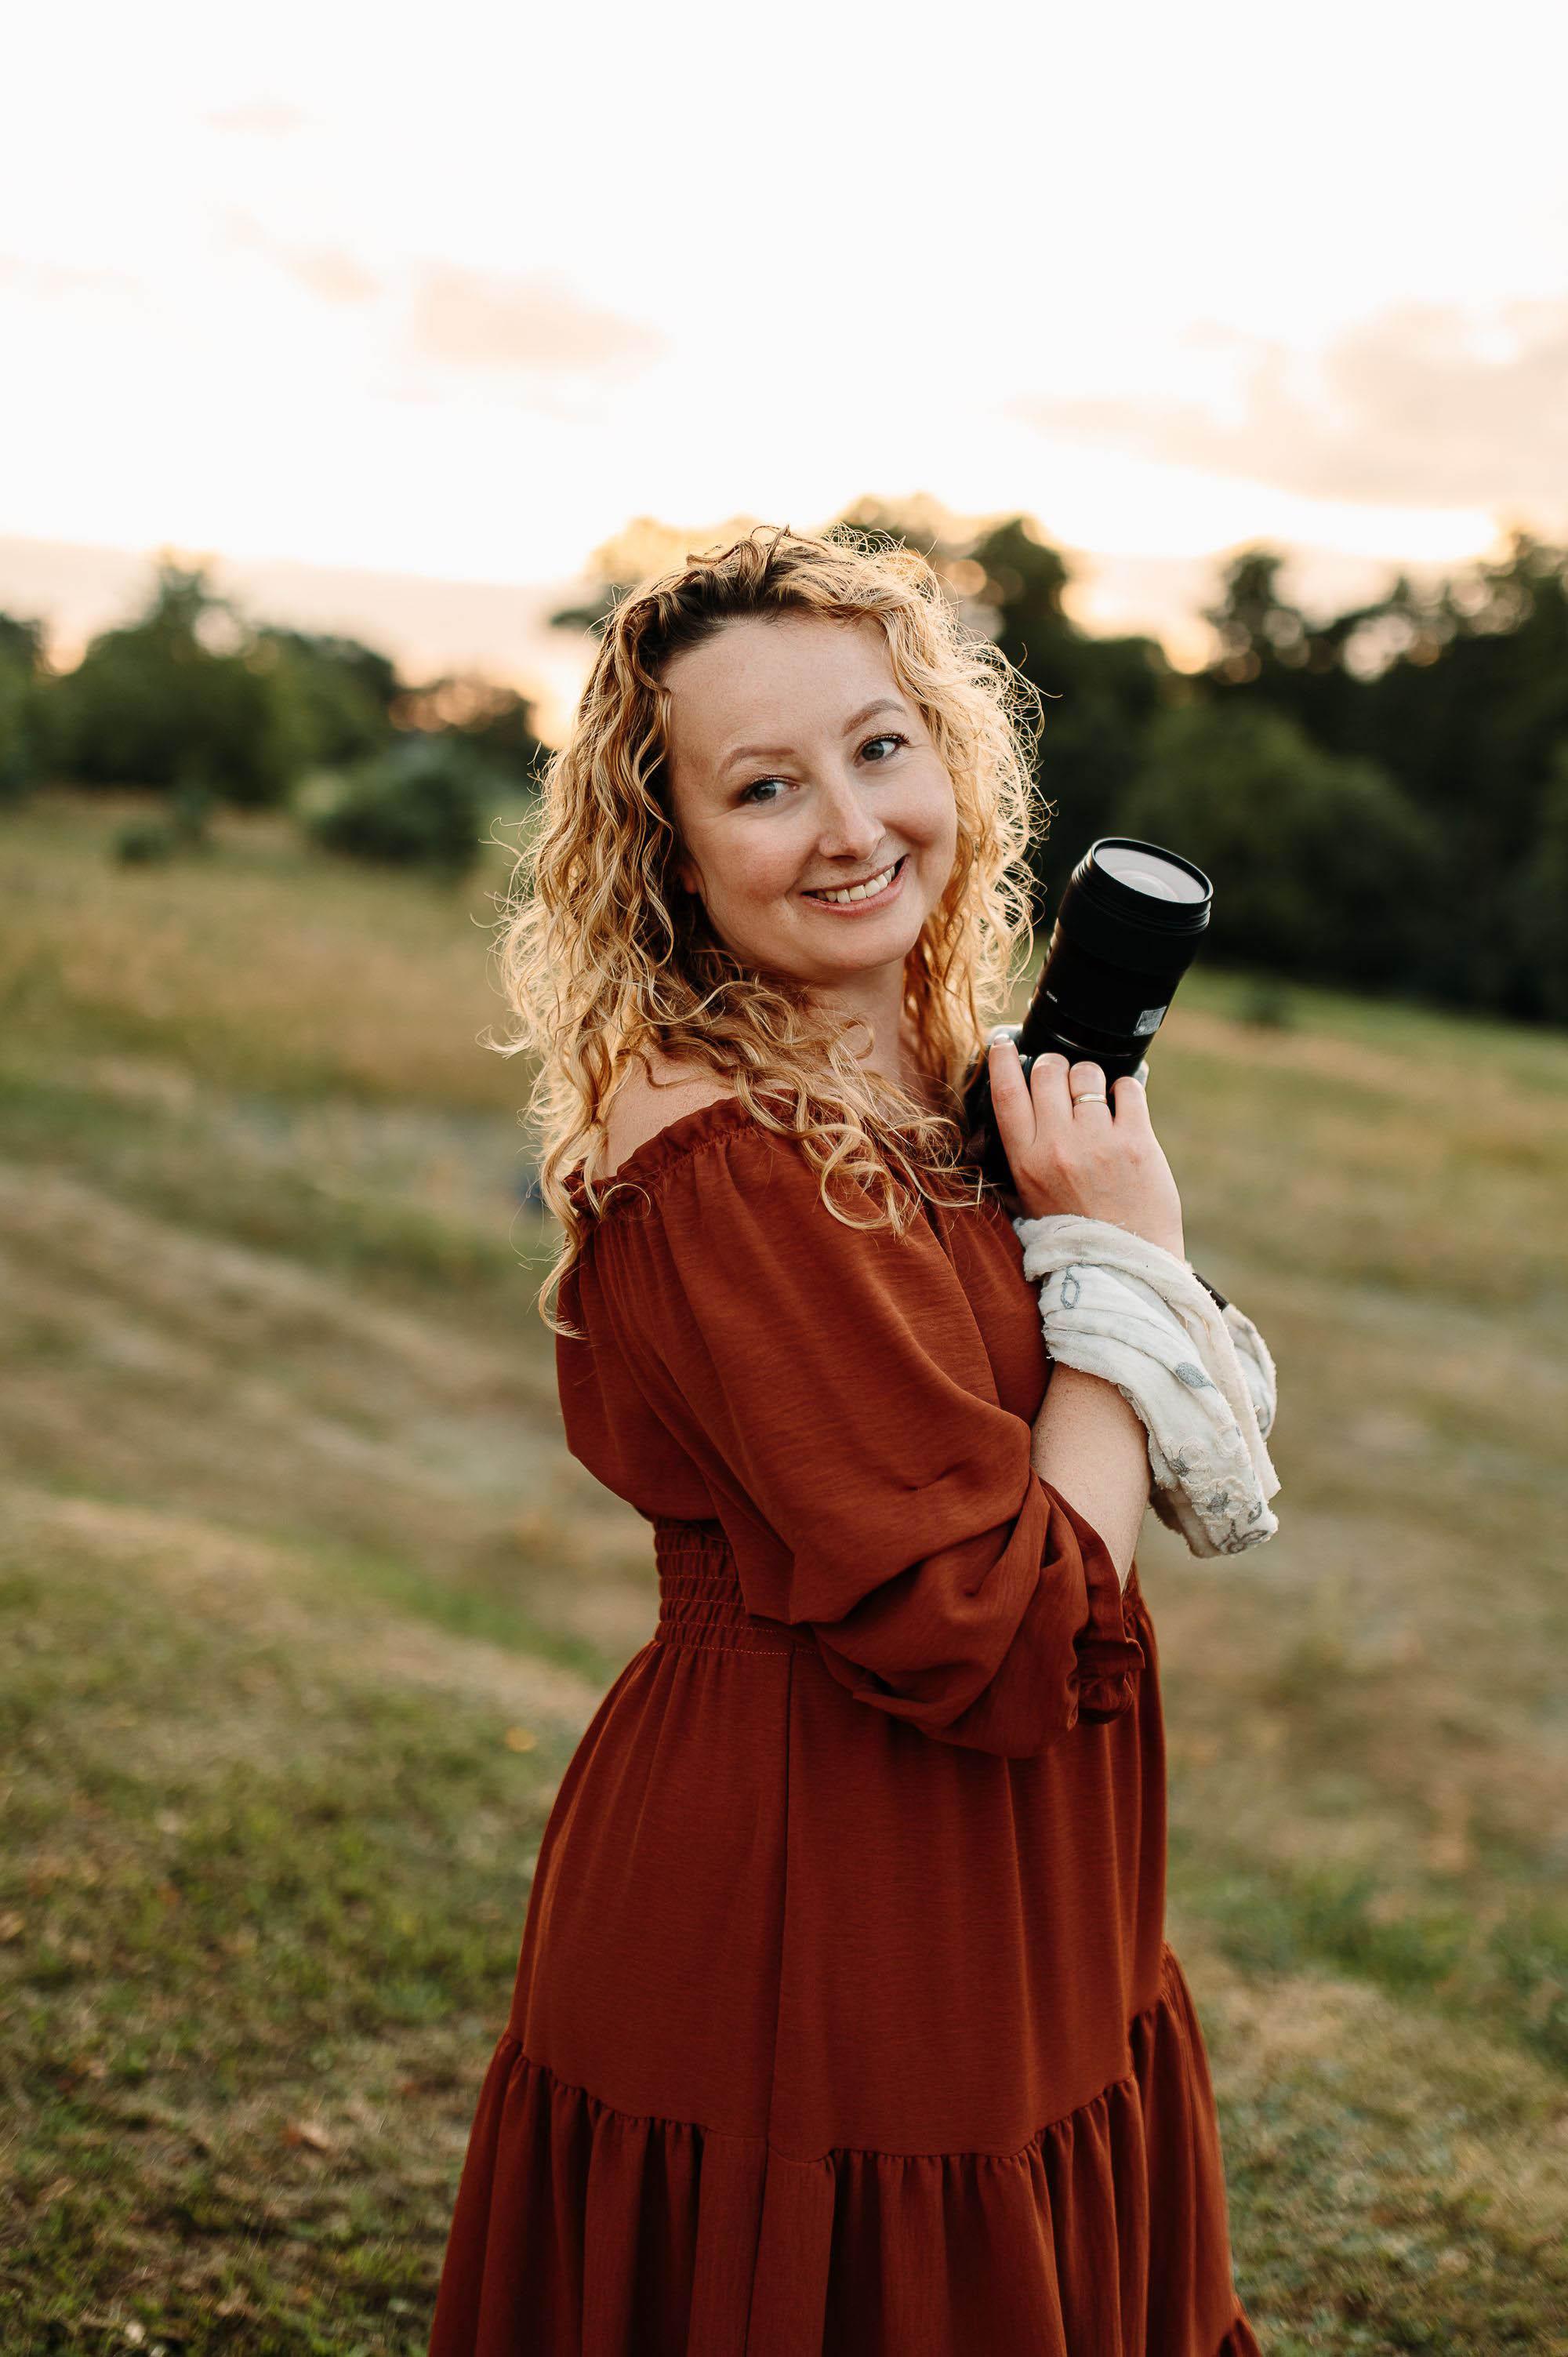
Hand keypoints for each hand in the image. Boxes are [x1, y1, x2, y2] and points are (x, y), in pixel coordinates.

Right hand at [987, 1040, 1185, 1260]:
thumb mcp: (1029, 1200)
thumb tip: (1009, 1114)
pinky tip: (1124, 1106)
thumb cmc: (1077, 1233)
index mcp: (1026, 1161)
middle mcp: (1058, 1146)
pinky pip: (1129, 1088)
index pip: (1007, 1093)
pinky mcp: (1137, 1142)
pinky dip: (1126, 1089)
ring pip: (1088, 1073)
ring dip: (1091, 1077)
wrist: (1126, 1267)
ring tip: (1096, 1096)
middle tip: (1062, 1077)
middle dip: (1054, 1066)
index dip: (1003, 1060)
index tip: (1003, 1044)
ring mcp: (1099, 1142)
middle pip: (1047, 1071)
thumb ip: (1019, 1158)